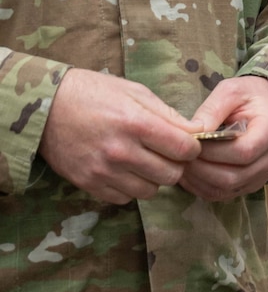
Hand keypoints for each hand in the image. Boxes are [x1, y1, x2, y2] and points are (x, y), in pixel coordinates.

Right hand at [39, 69, 200, 204]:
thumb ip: (168, 114)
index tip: (187, 143)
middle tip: (167, 154)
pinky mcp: (87, 183)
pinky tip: (126, 171)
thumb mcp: (135, 92)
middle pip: (171, 174)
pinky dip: (130, 188)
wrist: (46, 106)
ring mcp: (103, 171)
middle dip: (176, 164)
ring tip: (145, 161)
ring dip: (153, 178)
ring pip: (149, 191)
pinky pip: (123, 198)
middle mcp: (121, 151)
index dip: (193, 147)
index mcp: (137, 123)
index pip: (185, 149)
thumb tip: (197, 131)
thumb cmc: (95, 93)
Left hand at [183, 75, 267, 202]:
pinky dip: (202, 187)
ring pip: (226, 189)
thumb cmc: (250, 97)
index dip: (212, 152)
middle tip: (178, 156)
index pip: (243, 152)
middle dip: (200, 169)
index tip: (190, 143)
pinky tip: (190, 174)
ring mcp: (263, 175)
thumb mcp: (232, 91)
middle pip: (232, 177)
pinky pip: (223, 194)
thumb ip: (212, 109)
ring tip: (181, 165)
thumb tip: (192, 133)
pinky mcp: (251, 184)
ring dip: (198, 181)